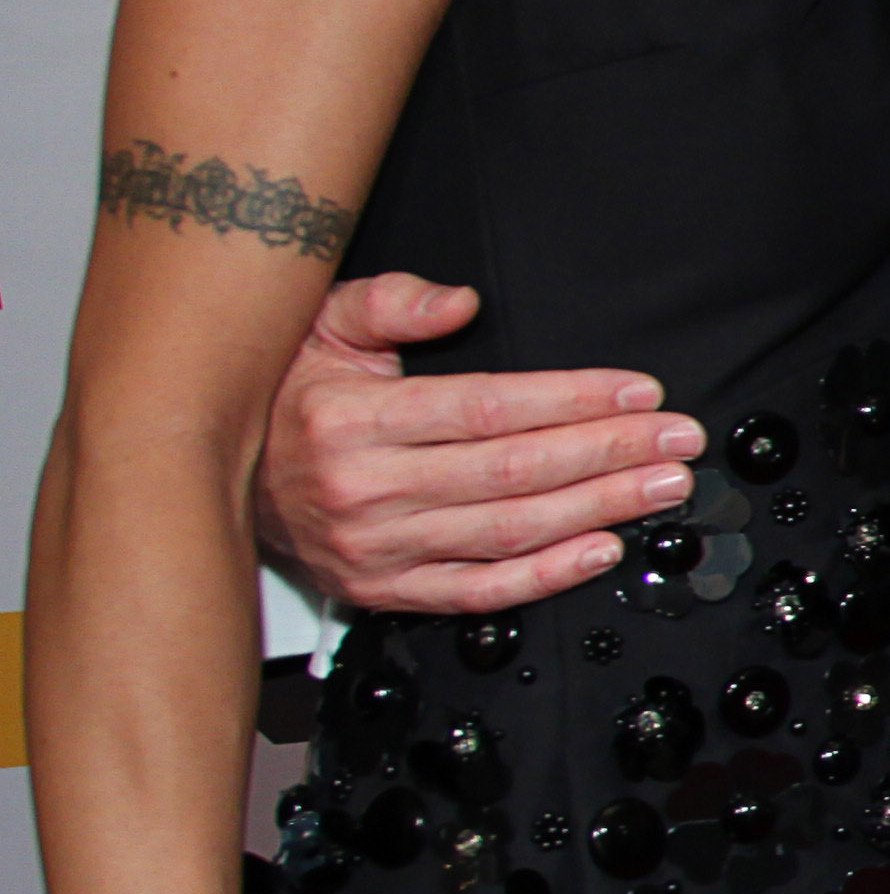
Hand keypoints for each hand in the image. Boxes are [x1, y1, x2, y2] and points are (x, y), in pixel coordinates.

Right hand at [256, 274, 693, 614]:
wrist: (208, 474)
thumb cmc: (283, 396)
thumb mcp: (320, 325)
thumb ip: (390, 302)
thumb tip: (458, 302)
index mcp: (350, 420)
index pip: (487, 409)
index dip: (571, 400)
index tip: (637, 392)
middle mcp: (363, 489)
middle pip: (513, 472)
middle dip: (609, 452)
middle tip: (676, 440)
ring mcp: (374, 548)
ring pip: (509, 531)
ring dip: (598, 508)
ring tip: (661, 486)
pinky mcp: (382, 590)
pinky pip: (479, 591)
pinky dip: (547, 575)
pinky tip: (603, 549)